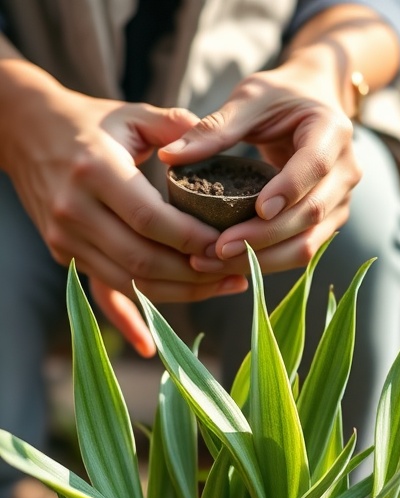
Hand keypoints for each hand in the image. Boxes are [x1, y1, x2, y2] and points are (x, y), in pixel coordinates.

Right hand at [2, 77, 247, 352]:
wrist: (26, 132)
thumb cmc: (90, 123)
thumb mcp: (130, 114)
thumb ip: (175, 126)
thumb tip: (218, 140)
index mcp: (95, 170)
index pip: (150, 219)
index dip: (192, 240)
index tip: (228, 245)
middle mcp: (75, 209)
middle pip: (142, 260)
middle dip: (194, 275)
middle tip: (237, 273)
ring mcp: (66, 238)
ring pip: (129, 282)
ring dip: (179, 294)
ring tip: (221, 287)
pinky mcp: (64, 254)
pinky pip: (104, 293)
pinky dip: (131, 318)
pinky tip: (151, 344)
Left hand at [158, 60, 361, 277]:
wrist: (312, 103)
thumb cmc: (279, 98)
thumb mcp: (249, 99)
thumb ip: (215, 128)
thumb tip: (169, 156)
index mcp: (332, 132)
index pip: (314, 166)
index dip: (287, 190)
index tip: (258, 209)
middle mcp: (345, 171)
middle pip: (309, 215)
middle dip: (262, 238)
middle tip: (216, 249)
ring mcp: (340, 203)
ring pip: (306, 244)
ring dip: (262, 260)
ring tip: (214, 263)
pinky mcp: (328, 224)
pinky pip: (300, 252)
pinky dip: (266, 262)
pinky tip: (230, 265)